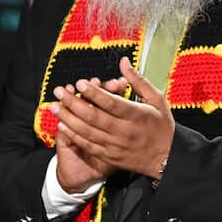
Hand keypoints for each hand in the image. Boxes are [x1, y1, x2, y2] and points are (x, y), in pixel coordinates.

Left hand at [49, 57, 173, 179]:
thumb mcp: (156, 100)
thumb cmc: (162, 126)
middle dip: (73, 103)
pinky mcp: (109, 156)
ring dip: (68, 118)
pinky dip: (74, 135)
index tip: (80, 83)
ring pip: (87, 131)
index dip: (94, 93)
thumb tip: (123, 62)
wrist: (168, 158)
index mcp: (136, 115)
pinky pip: (88, 145)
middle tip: (59, 92)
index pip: (111, 103)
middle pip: (94, 117)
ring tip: (54, 107)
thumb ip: (138, 81)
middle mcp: (124, 131)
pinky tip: (62, 126)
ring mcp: (115, 145)